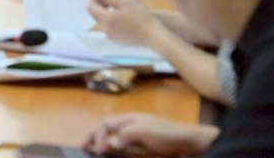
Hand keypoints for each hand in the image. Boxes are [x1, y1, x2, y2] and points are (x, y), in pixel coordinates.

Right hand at [85, 113, 217, 155]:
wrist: (190, 143)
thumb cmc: (167, 135)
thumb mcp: (145, 132)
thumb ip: (126, 135)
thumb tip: (108, 143)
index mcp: (129, 119)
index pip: (105, 124)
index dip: (97, 135)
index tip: (95, 150)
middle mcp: (130, 126)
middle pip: (106, 128)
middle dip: (94, 136)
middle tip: (83, 147)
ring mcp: (137, 136)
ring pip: (114, 137)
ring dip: (103, 143)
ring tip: (94, 152)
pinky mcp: (144, 146)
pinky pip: (124, 146)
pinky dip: (115, 149)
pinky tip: (113, 154)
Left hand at [88, 0, 159, 45]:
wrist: (153, 35)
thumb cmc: (140, 17)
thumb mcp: (125, 1)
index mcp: (106, 20)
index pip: (91, 7)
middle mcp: (105, 30)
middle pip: (94, 14)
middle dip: (98, 3)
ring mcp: (110, 36)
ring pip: (101, 20)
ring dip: (103, 10)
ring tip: (113, 2)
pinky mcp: (116, 39)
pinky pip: (108, 26)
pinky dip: (109, 18)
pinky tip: (118, 12)